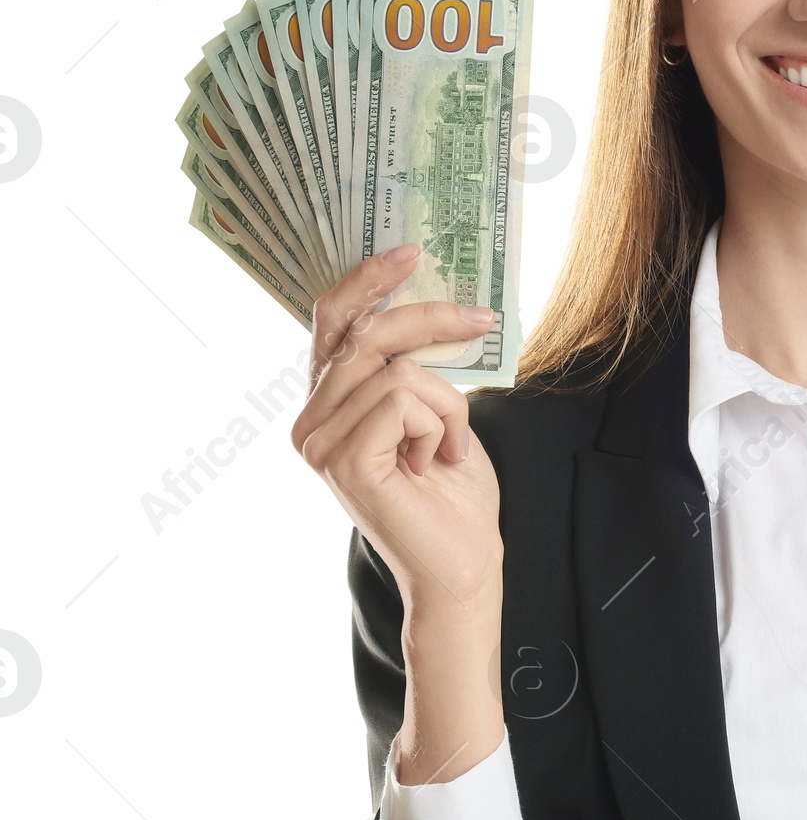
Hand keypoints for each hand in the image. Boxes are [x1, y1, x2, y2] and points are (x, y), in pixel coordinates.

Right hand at [294, 247, 506, 783]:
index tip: (410, 252)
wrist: (462, 566)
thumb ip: (415, 368)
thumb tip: (429, 308)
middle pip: (367, 334)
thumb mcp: (438, 413)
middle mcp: (309, 421)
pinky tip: (434, 463)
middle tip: (483, 320)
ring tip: (446, 448)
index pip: (331, 323)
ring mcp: (318, 442)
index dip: (366, 281)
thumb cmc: (454, 496)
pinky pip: (402, 399)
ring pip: (395, 369)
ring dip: (445, 403)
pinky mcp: (342, 459)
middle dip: (431, 320)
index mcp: (327, 405)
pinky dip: (439, 424)